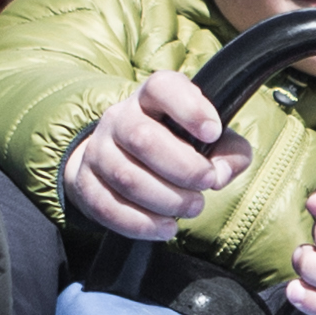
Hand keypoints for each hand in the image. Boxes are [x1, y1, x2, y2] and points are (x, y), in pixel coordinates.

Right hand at [62, 71, 251, 238]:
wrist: (120, 158)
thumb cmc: (176, 145)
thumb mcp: (211, 139)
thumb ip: (229, 151)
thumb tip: (219, 173)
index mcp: (151, 97)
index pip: (162, 87)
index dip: (189, 108)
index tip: (212, 133)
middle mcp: (120, 118)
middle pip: (142, 138)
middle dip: (183, 168)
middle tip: (206, 183)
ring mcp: (98, 150)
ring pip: (126, 177)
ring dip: (166, 199)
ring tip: (192, 207)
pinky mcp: (86, 184)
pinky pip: (108, 206)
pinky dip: (141, 223)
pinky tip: (166, 227)